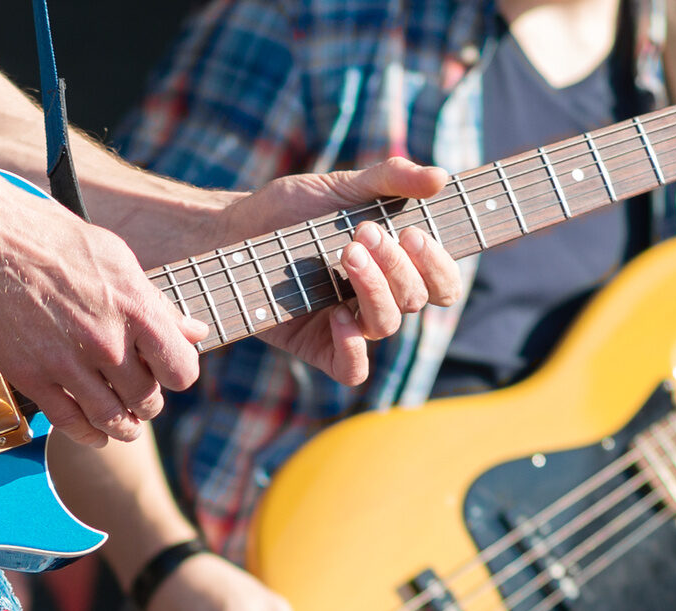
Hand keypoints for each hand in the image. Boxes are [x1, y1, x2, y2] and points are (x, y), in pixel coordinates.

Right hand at [0, 185, 207, 447]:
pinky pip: (69, 422)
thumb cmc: (49, 237)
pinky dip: (88, 435)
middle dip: (148, 401)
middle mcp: (105, 340)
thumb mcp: (116, 258)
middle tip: (141, 396)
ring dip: (124, 427)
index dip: (176, 374)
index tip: (166, 372)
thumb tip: (195, 332)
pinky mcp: (31, 376)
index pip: (181, 370)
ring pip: (112, 419)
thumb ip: (157, 303)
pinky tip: (94, 433)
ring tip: (125, 424)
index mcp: (134, 307)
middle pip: (147, 399)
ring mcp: (68, 362)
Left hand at [219, 157, 461, 384]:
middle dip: (396, 266)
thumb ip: (391, 179)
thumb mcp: (342, 186)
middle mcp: (379, 297)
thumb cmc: (292, 209)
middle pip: (415, 300)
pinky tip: (336, 315)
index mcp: (396, 266)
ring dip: (374, 290)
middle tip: (363, 233)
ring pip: (386, 326)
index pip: (442, 283)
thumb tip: (440, 176)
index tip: (414, 234)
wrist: (234, 230)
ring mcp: (350, 324)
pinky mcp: (318, 347)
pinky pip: (351, 369)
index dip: (439, 267)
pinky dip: (352, 347)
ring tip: (345, 253)